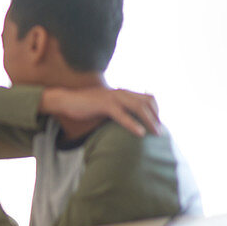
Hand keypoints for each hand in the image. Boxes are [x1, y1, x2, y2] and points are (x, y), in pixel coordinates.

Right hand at [40, 86, 159, 136]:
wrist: (66, 100)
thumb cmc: (84, 105)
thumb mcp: (105, 105)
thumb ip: (117, 108)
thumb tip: (128, 120)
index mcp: (121, 92)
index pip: (147, 97)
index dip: (155, 110)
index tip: (158, 123)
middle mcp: (120, 92)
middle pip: (146, 102)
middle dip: (156, 117)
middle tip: (160, 131)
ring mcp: (112, 97)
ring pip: (138, 107)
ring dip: (149, 121)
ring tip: (156, 133)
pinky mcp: (104, 105)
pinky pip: (122, 115)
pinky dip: (132, 124)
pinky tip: (140, 133)